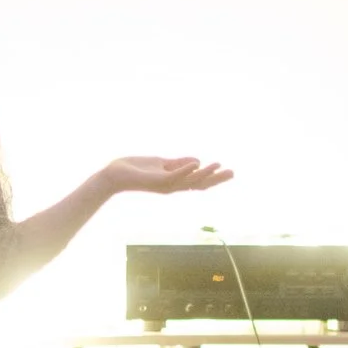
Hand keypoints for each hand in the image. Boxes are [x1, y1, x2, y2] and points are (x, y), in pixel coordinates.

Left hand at [98, 156, 232, 196]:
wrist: (115, 175)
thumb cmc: (135, 169)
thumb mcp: (161, 163)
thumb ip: (178, 163)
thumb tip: (198, 161)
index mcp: (174, 181)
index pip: (198, 181)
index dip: (213, 176)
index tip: (228, 171)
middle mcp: (172, 186)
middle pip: (199, 184)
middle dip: (216, 179)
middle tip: (233, 173)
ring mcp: (165, 184)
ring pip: (190, 181)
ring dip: (205, 173)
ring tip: (219, 165)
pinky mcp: (157, 180)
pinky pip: (174, 175)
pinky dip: (185, 169)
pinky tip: (196, 162)